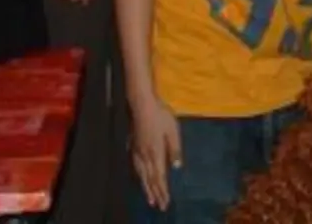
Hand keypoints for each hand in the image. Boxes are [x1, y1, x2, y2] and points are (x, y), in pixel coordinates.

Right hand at [130, 95, 182, 210]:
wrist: (142, 104)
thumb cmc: (161, 115)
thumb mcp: (173, 130)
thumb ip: (175, 149)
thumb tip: (178, 166)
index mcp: (156, 152)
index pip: (160, 176)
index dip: (163, 191)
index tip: (166, 202)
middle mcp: (145, 155)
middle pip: (150, 179)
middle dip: (155, 194)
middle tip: (159, 207)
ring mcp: (138, 152)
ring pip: (142, 175)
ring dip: (147, 189)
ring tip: (150, 200)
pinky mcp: (134, 147)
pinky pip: (136, 168)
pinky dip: (140, 178)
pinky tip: (141, 180)